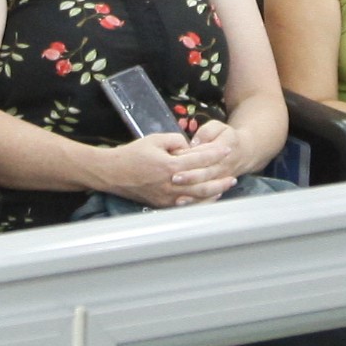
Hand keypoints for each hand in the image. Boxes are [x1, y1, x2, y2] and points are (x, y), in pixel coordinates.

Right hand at [100, 129, 236, 207]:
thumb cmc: (132, 154)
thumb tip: (189, 147)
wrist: (112, 173)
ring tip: (225, 188)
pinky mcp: (162, 204)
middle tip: (233, 176)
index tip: (227, 150)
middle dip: (220, 179)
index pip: (198, 159)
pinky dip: (199, 202)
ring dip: (213, 193)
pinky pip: (186, 206)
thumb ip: (175, 140)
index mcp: (169, 166)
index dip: (214, 154)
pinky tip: (207, 198)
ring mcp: (166, 197)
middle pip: (202, 184)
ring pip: (196, 198)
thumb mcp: (154, 140)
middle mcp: (170, 184)